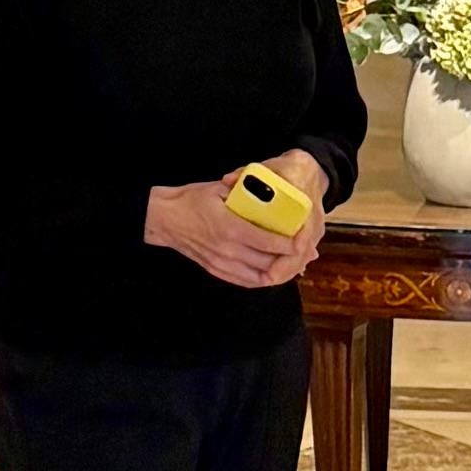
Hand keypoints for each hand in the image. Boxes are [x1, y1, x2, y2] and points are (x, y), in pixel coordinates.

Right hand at [146, 165, 323, 289]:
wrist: (165, 219)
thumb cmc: (192, 200)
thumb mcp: (219, 189)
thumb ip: (245, 193)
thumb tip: (270, 191)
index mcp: (231, 227)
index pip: (270, 242)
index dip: (291, 244)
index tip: (303, 238)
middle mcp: (229, 250)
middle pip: (269, 263)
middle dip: (290, 259)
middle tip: (305, 252)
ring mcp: (222, 263)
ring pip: (260, 276)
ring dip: (278, 272)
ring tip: (292, 263)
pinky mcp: (217, 270)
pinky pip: (246, 281)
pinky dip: (262, 279)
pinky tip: (271, 272)